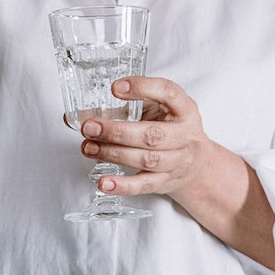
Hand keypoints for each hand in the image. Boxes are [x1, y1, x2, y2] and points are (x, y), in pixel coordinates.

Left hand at [78, 76, 215, 199]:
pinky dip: (123, 186)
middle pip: (152, 135)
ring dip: (113, 154)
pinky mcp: (166, 182)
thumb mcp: (158, 109)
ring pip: (146, 159)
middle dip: (118, 131)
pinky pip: (144, 185)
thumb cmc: (171, 129)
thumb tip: (76, 116)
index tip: (115, 88)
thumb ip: (125, 107)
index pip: (168, 93)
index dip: (143, 88)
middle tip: (90, 126)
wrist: (197, 165)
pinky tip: (104, 182)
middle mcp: (184, 135)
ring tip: (89, 147)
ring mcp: (177, 161)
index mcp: (184, 109)